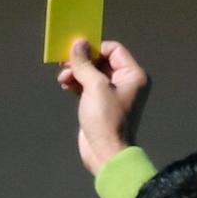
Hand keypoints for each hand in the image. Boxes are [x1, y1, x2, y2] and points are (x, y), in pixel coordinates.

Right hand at [57, 40, 149, 174]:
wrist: (105, 154)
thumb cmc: (106, 120)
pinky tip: (64, 84)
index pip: (113, 50)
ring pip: (92, 74)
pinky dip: (76, 83)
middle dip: (82, 62)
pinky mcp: (100, 105)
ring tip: (63, 78)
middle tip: (64, 63)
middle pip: (101, 61)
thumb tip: (78, 43)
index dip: (94, 49)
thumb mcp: (95, 87)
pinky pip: (87, 87)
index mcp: (133, 75)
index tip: (76, 52)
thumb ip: (85, 63)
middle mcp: (126, 83)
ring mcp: (113, 95)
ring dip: (76, 72)